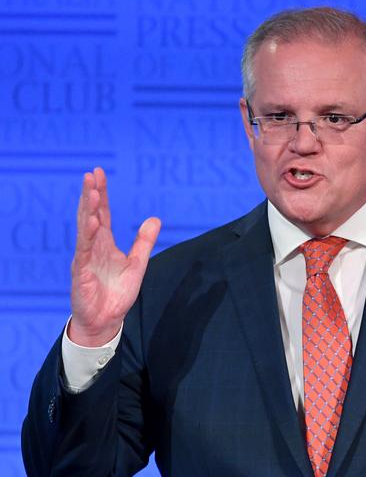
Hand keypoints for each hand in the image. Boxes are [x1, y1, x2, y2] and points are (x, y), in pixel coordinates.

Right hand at [69, 167, 160, 345]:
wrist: (107, 320)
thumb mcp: (138, 263)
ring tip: (92, 190)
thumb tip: (154, 219)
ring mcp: (85, 258)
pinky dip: (88, 236)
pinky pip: (84, 251)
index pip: (103, 213)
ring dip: (89, 209)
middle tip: (92, 174)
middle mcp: (93, 247)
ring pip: (85, 229)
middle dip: (92, 194)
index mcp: (104, 243)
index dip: (102, 194)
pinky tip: (92, 222)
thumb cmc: (117, 292)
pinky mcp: (81, 272)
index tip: (99, 173)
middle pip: (91, 215)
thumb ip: (144, 242)